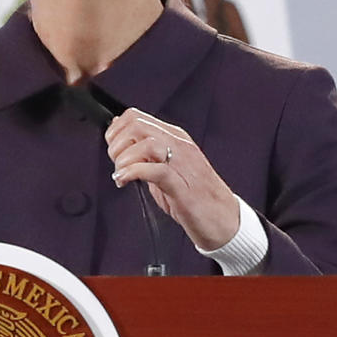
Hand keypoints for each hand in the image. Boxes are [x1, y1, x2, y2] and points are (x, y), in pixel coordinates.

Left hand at [105, 108, 239, 252]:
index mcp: (175, 138)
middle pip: (137, 125)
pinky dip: (133, 173)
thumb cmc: (195, 196)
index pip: (135, 117)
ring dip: (125, 159)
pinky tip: (126, 181)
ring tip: (121, 175)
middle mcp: (179, 146)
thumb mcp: (166, 167)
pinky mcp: (183, 187)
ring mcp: (183, 164)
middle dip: (117, 144)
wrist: (224, 220)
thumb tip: (120, 137)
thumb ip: (145, 153)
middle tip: (116, 164)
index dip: (115, 131)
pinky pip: (156, 170)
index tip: (112, 150)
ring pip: (147, 143)